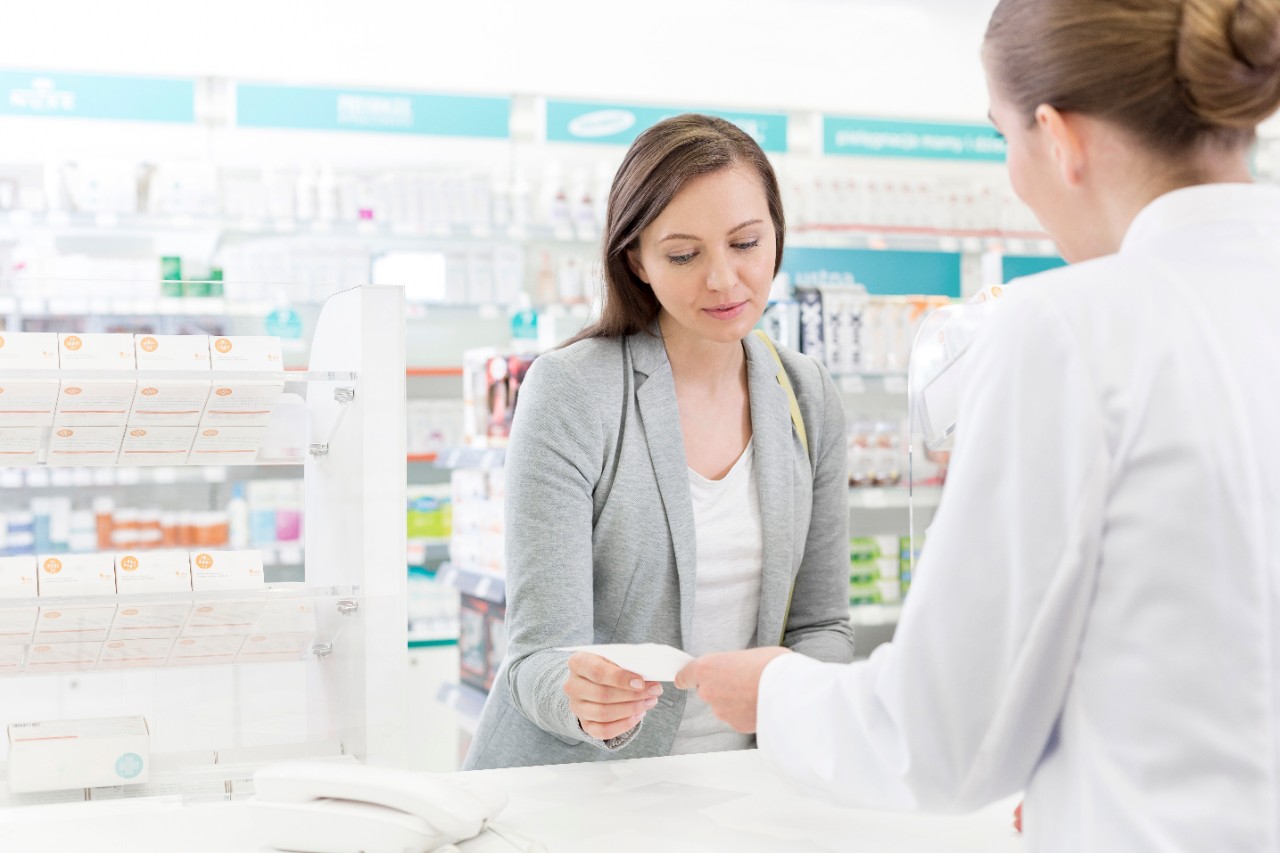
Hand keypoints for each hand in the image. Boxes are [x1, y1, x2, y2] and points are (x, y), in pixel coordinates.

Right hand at [564, 652, 662, 740]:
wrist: (593, 680)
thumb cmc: (608, 665)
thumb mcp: (614, 657)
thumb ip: (627, 664)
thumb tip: (649, 678)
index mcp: (578, 663)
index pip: (598, 672)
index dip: (621, 679)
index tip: (641, 682)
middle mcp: (572, 686)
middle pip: (603, 695)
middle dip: (632, 695)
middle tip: (654, 691)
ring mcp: (576, 707)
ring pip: (604, 714)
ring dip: (631, 709)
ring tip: (649, 702)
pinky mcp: (584, 724)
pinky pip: (603, 731)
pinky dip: (623, 725)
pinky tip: (638, 715)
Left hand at [674, 647, 791, 732]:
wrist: (789, 691)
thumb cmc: (771, 666)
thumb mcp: (747, 655)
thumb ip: (733, 665)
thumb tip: (735, 671)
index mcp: (707, 668)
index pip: (684, 675)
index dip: (688, 677)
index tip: (688, 678)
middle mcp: (709, 691)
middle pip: (707, 690)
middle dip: (721, 688)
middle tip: (742, 680)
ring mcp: (721, 711)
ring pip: (723, 706)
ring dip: (734, 702)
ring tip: (756, 692)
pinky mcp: (735, 725)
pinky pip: (737, 718)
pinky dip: (745, 714)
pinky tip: (761, 705)